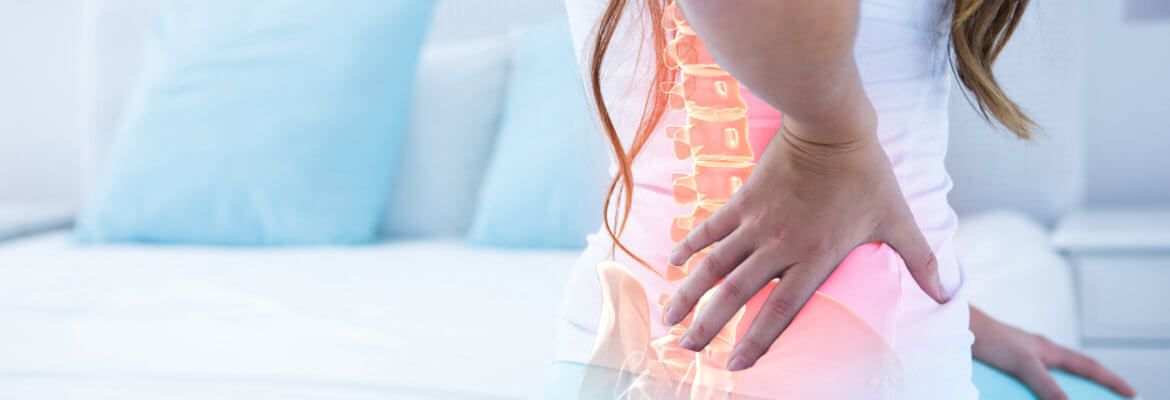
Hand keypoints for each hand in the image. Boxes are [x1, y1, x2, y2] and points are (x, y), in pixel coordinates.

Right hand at [662, 109, 947, 370]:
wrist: (831, 126)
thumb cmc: (866, 174)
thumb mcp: (898, 219)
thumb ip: (921, 259)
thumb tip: (951, 294)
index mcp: (814, 257)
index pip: (780, 310)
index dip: (757, 340)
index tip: (737, 364)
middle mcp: (779, 246)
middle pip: (735, 295)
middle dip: (709, 325)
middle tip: (687, 348)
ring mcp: (756, 223)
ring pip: (714, 266)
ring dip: (689, 293)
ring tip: (668, 317)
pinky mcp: (743, 200)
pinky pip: (710, 228)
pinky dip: (690, 245)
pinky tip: (672, 262)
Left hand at [971, 307, 1137, 399]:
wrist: (959, 329)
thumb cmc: (991, 339)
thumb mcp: (1024, 365)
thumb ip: (1047, 386)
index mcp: (1050, 351)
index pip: (1089, 366)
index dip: (1111, 380)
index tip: (1131, 392)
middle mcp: (1040, 353)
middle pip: (1073, 373)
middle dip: (1090, 387)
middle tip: (1106, 398)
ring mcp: (1024, 358)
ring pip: (1050, 378)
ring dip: (1059, 391)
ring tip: (1071, 399)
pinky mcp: (1008, 365)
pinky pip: (1028, 381)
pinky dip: (1034, 391)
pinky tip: (1025, 397)